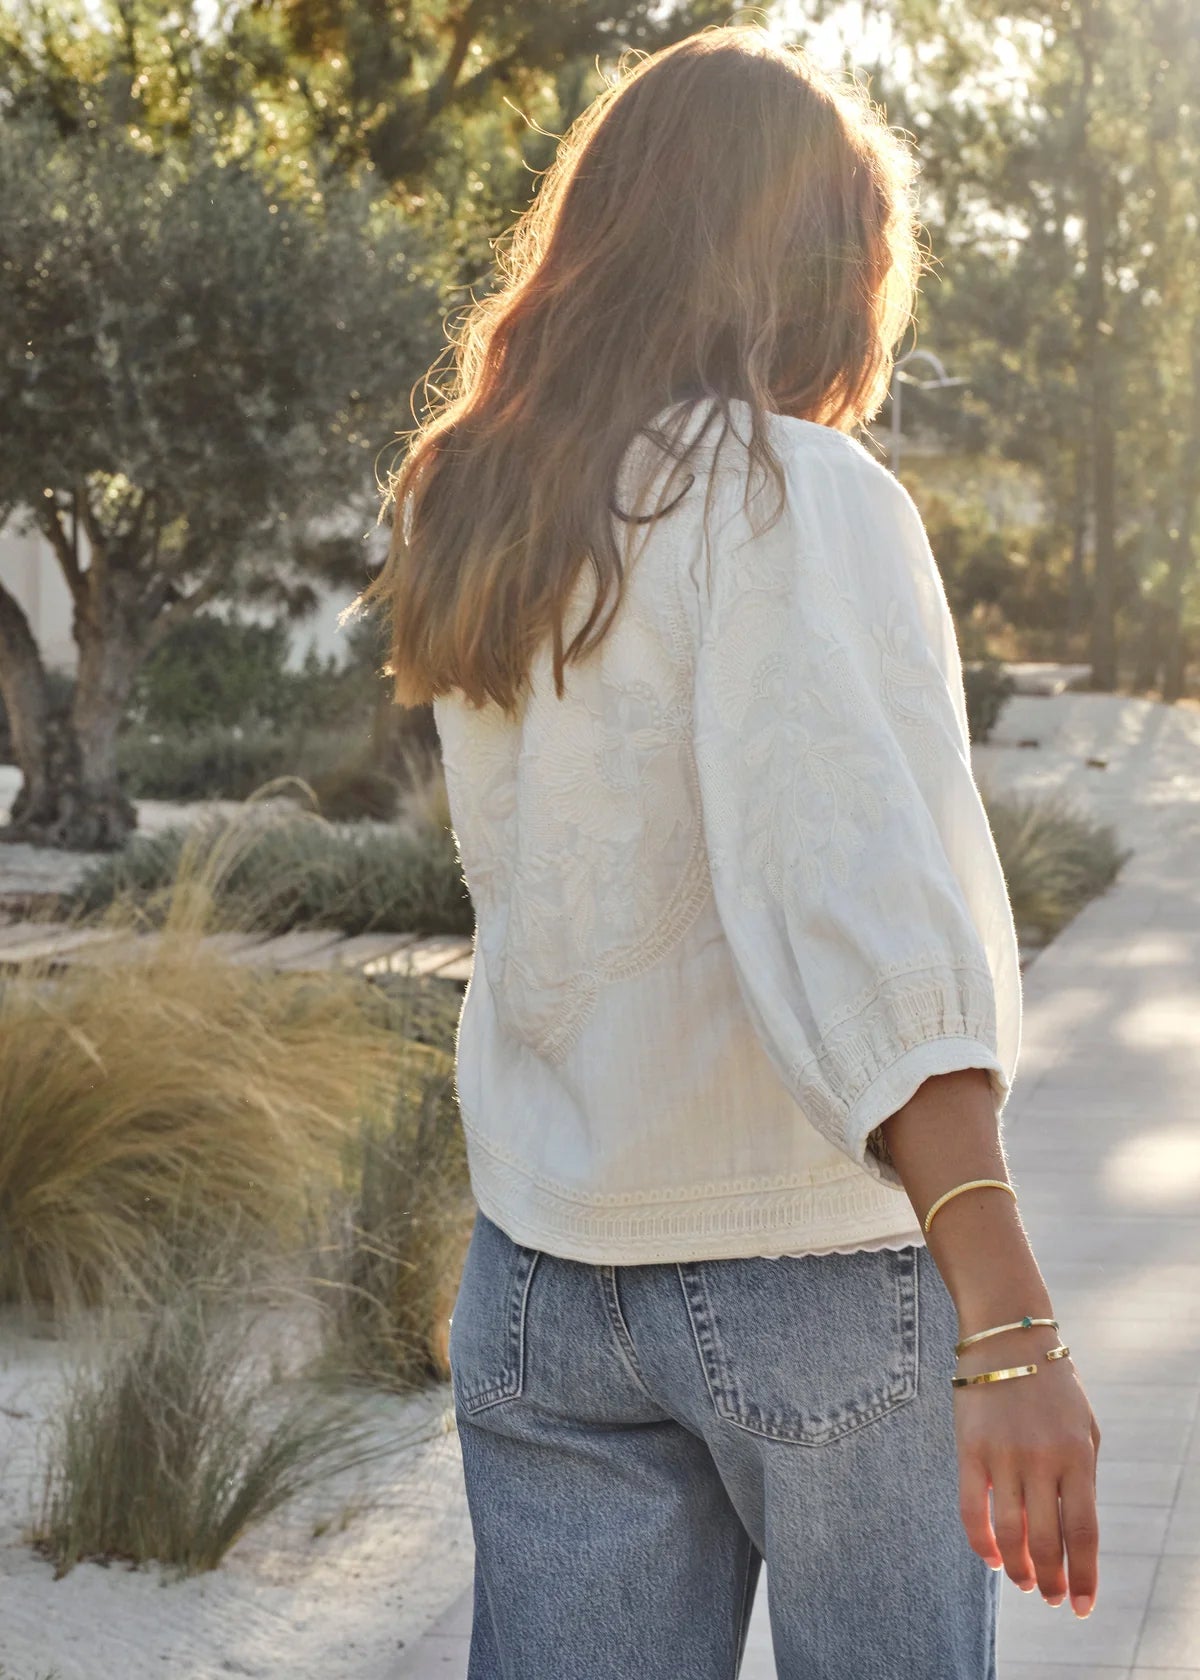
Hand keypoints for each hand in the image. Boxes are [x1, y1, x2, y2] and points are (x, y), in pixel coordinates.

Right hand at [954, 1330, 1100, 1617]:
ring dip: (1016, 1568)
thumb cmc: (1052, 1385)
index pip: (1084, 1533)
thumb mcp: (1085, 1426)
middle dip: (1050, 1581)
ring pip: (1010, 1532)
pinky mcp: (969, 1448)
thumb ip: (1083, 1476)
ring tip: (1023, 1582)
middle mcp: (1042, 1459)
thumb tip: (1075, 1534)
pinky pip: (972, 1509)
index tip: (1083, 1607)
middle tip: (1050, 1598)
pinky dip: (981, 1541)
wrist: (1007, 1336)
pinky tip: (990, 1557)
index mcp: (1077, 1456)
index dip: (1084, 1577)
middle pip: (1047, 1541)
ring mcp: (1004, 1454)